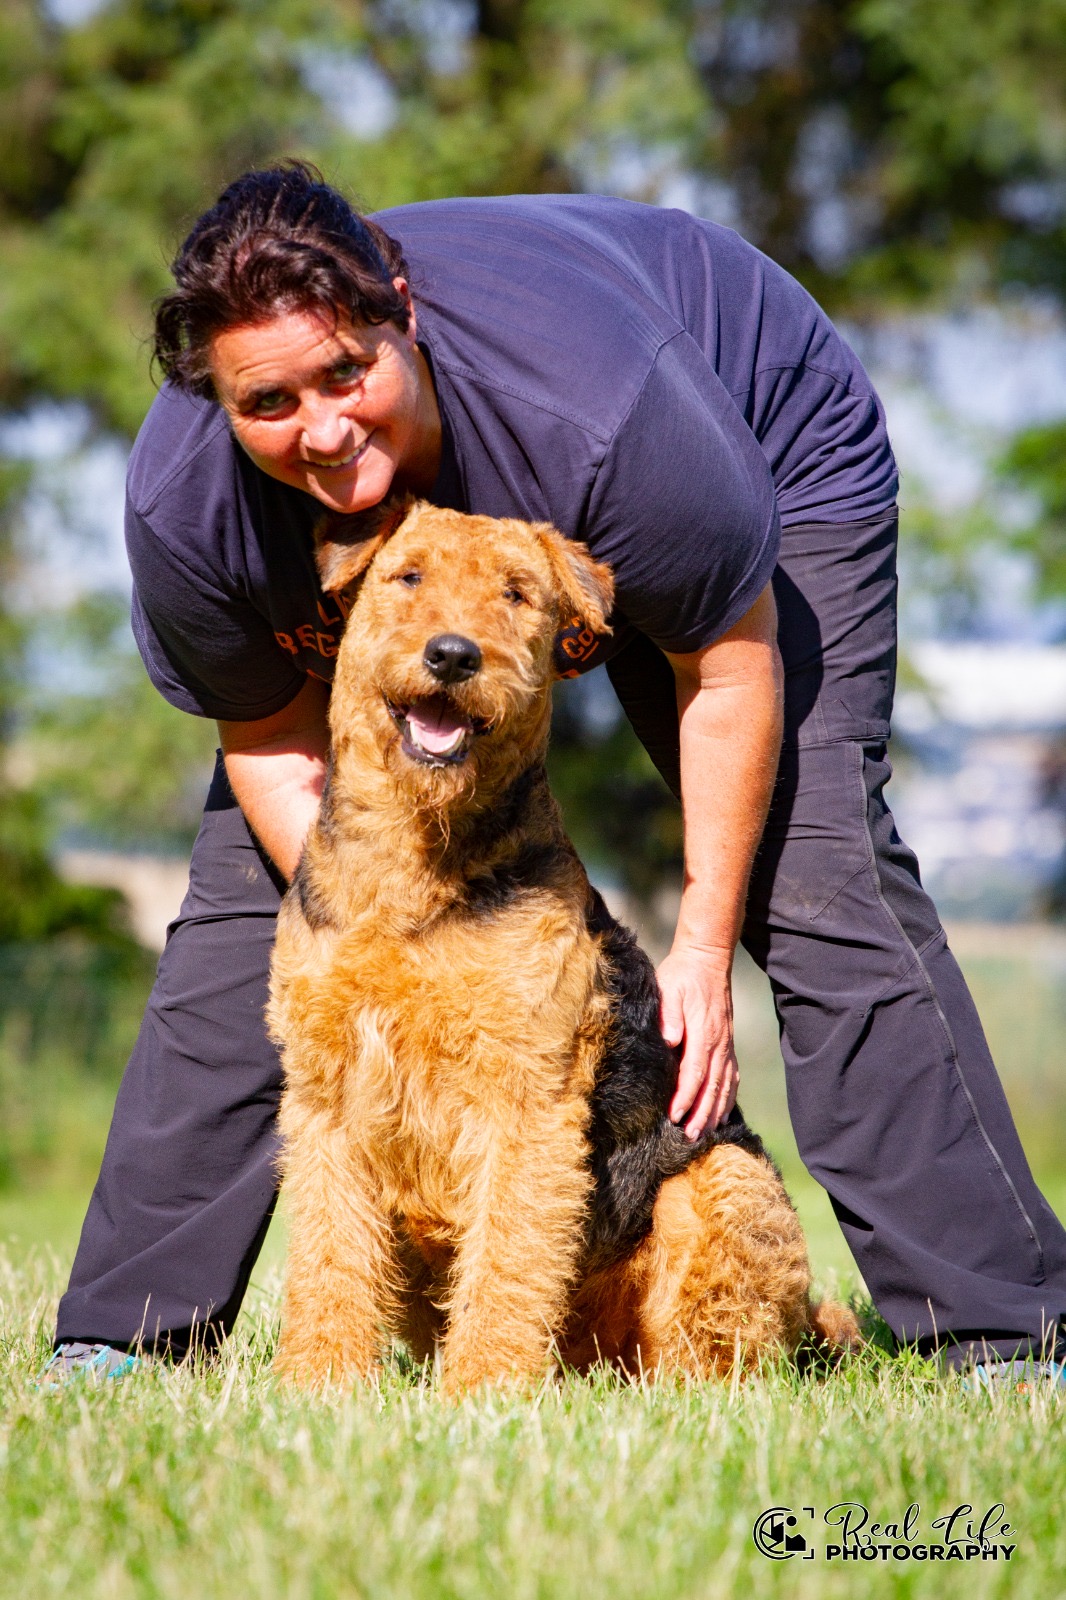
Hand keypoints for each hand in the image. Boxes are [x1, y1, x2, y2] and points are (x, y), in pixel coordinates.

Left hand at [656, 945, 738, 1138]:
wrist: (707, 959)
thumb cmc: (682, 974)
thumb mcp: (668, 988)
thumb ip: (668, 1014)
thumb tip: (669, 1040)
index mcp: (703, 1033)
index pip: (695, 1073)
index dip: (686, 1097)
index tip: (674, 1116)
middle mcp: (719, 1044)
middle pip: (712, 1087)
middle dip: (701, 1114)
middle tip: (690, 1138)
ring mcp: (726, 1045)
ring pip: (724, 1086)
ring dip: (715, 1112)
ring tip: (705, 1134)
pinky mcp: (727, 1044)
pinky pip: (732, 1076)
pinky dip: (728, 1098)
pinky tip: (723, 1114)